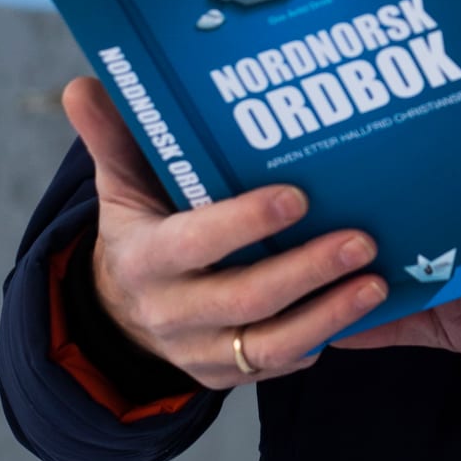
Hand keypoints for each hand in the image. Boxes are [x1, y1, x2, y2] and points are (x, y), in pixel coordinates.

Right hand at [62, 76, 388, 388]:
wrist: (121, 313)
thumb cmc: (141, 231)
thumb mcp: (120, 188)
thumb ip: (111, 138)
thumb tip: (84, 84)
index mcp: (143, 260)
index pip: (194, 243)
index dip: (244, 223)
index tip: (296, 196)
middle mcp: (170, 313)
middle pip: (246, 298)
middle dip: (308, 270)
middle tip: (362, 240)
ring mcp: (200, 352)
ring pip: (270, 344)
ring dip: (330, 315)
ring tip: (375, 283)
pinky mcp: (227, 376)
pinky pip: (278, 365)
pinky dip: (322, 339)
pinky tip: (361, 311)